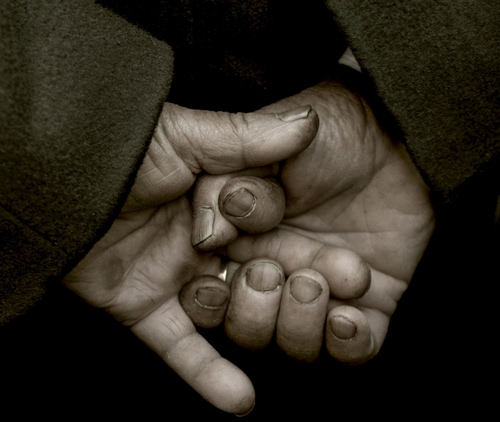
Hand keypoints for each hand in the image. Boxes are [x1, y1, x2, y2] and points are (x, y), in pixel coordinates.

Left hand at [63, 102, 318, 413]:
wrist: (55, 173)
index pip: (286, 239)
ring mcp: (179, 280)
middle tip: (318, 289)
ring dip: (260, 324)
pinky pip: (181, 348)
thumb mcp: (188, 135)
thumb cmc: (123, 146)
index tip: (354, 272)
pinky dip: (208, 375)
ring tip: (285, 320)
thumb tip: (306, 122)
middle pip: (266, 283)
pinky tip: (240, 400)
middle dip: (298, 295)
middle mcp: (210, 247)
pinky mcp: (145, 309)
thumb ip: (248, 137)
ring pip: (232, 318)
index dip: (320, 259)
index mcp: (229, 208)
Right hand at [187, 78, 434, 363]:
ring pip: (295, 345)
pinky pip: (351, 350)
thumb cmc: (322, 135)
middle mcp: (276, 276)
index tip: (228, 273)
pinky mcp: (367, 306)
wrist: (391, 136)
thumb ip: (227, 180)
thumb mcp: (265, 146)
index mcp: (240, 246)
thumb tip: (213, 227)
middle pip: (248, 330)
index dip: (210, 301)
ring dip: (301, 326)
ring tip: (316, 282)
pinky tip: (348, 317)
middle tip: (272, 272)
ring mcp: (321, 294)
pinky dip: (347, 345)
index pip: (209, 296)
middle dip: (256, 313)